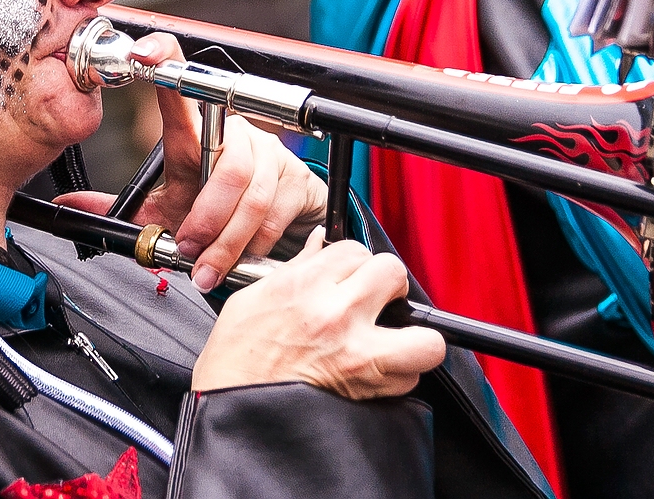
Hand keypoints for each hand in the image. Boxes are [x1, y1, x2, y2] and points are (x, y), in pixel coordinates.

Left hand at [56, 33, 327, 291]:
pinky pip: (276, 212)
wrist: (276, 222)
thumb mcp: (165, 209)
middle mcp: (235, 134)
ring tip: (206, 268)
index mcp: (195, 134)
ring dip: (227, 239)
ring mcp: (269, 154)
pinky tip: (240, 261)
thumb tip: (66, 208)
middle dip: (206, 214)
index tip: (143, 55)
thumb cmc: (215, 209)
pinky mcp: (297, 179)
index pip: (182, 82)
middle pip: (227, 162)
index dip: (165, 59)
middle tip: (187, 247)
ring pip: (252, 194)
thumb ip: (118, 209)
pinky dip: (254, 244)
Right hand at [191, 229, 445, 398]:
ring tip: (390, 338)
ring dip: (412, 336)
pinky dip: (399, 375)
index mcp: (304, 286)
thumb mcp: (253, 298)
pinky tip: (375, 371)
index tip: (348, 274)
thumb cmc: (235, 359)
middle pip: (394, 274)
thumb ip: (296, 269)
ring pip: (424, 337)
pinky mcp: (366, 389)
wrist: (229, 408)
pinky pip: (409, 378)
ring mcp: (357, 354)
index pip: (356, 249)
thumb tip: (320, 245)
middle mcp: (336, 315)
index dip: (354, 261)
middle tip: (374, 299)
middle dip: (387, 284)